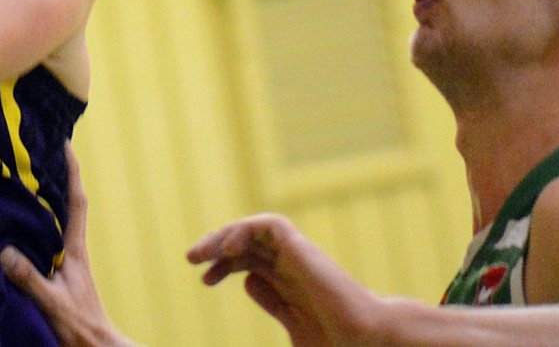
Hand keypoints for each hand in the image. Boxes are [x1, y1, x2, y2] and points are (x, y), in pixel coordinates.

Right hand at [1, 146, 141, 346]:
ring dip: (44, 200)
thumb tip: (5, 250)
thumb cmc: (79, 328)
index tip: (65, 144)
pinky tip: (16, 224)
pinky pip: (45, 240)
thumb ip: (31, 278)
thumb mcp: (53, 303)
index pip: (77, 204)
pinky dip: (34, 225)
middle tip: (37, 152)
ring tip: (22, 179)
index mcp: (75, 251)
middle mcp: (72, 251)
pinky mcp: (58, 275)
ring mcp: (66, 263)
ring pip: (55, 222)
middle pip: (66, 205)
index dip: (72, 172)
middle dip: (55, 177)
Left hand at [187, 215, 391, 346]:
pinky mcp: (303, 250)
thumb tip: (247, 282)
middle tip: (192, 259)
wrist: (366, 342)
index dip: (222, 266)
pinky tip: (229, 250)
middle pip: (247, 244)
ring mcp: (298, 257)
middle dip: (215, 247)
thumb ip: (272, 305)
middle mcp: (292, 266)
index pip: (248, 262)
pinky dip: (247, 229)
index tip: (205, 280)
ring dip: (225, 235)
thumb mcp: (294, 328)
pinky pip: (271, 225)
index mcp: (289, 284)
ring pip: (255, 230)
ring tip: (203, 253)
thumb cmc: (337, 344)